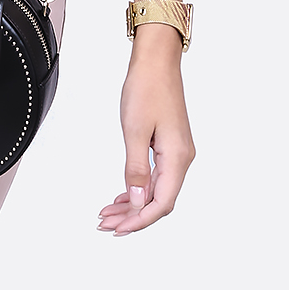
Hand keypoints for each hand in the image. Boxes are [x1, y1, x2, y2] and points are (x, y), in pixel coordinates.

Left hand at [97, 23, 193, 234]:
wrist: (156, 60)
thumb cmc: (146, 88)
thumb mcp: (134, 130)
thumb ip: (136, 170)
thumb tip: (138, 202)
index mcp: (177, 157)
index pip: (162, 203)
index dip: (140, 220)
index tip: (118, 229)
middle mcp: (182, 158)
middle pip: (160, 200)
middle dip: (133, 216)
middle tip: (106, 225)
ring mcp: (177, 151)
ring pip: (157, 189)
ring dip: (133, 203)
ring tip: (109, 214)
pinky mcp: (170, 144)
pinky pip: (157, 175)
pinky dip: (138, 187)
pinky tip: (123, 195)